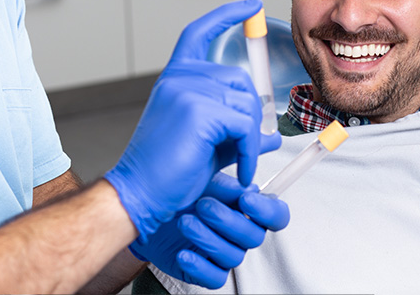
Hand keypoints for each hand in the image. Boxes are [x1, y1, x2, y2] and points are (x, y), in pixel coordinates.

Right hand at [104, 0, 282, 240]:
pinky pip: (245, 125)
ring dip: (250, 138)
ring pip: (246, 103)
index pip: (201, 32)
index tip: (251, 6)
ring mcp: (187, 90)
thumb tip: (271, 134)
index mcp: (176, 78)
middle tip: (241, 148)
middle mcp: (180, 77)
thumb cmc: (167, 171)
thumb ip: (238, 129)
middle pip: (240, 80)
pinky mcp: (198, 110)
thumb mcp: (210, 142)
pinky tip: (240, 170)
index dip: (228, 15)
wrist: (139, 195)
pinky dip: (250, 151)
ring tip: (237, 163)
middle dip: (250, 115)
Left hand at [129, 172, 289, 288]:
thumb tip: (267, 142)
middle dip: (228, 220)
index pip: (276, 214)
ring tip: (185, 221)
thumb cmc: (177, 184)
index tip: (245, 200)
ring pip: (234, 256)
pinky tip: (183, 251)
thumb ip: (238, 159)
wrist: (143, 204)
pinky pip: (214, 277)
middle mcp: (238, 229)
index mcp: (246, 206)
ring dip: (208, 238)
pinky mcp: (205, 269)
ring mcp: (222, 250)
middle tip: (204, 204)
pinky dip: (198, 265)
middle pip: (254, 236)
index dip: (267, 211)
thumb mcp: (207, 165)